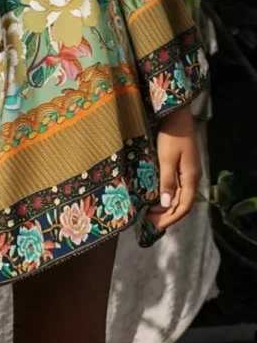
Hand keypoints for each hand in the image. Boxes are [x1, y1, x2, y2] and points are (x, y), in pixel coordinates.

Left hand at [146, 103, 202, 230]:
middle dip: (167, 214)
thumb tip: (166, 205)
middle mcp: (192, 178)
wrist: (178, 118)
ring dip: (167, 206)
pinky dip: (168, 195)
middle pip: (182, 203)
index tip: (156, 225)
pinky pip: (177, 187)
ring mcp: (189, 172)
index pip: (184, 206)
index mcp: (191, 179)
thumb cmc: (171, 137)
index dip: (171, 218)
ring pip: (180, 196)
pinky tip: (157, 197)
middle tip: (148, 220)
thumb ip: (167, 181)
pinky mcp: (183, 167)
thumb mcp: (166, 159)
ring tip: (150, 212)